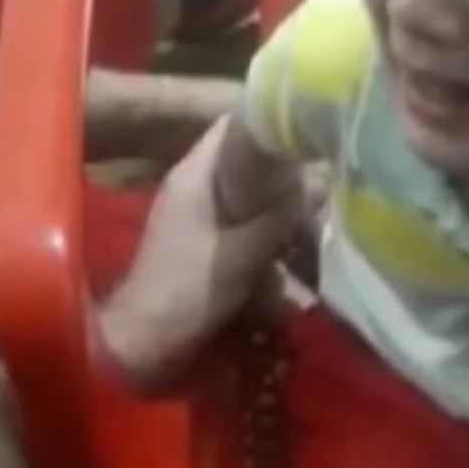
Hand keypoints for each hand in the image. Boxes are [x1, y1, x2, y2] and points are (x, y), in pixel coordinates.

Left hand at [99, 118, 303, 388]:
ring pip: (255, 202)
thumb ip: (280, 215)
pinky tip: (289, 269)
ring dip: (283, 221)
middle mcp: (197, 187)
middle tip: (325, 193)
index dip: (275, 121)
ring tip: (311, 238)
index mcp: (196, 175)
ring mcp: (201, 218)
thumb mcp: (240, 253)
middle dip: (289, 180)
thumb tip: (320, 179)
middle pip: (252, 165)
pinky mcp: (208, 247)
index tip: (317, 130)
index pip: (236, 124)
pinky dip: (269, 248)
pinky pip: (248, 233)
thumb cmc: (185, 293)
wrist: (142, 347)